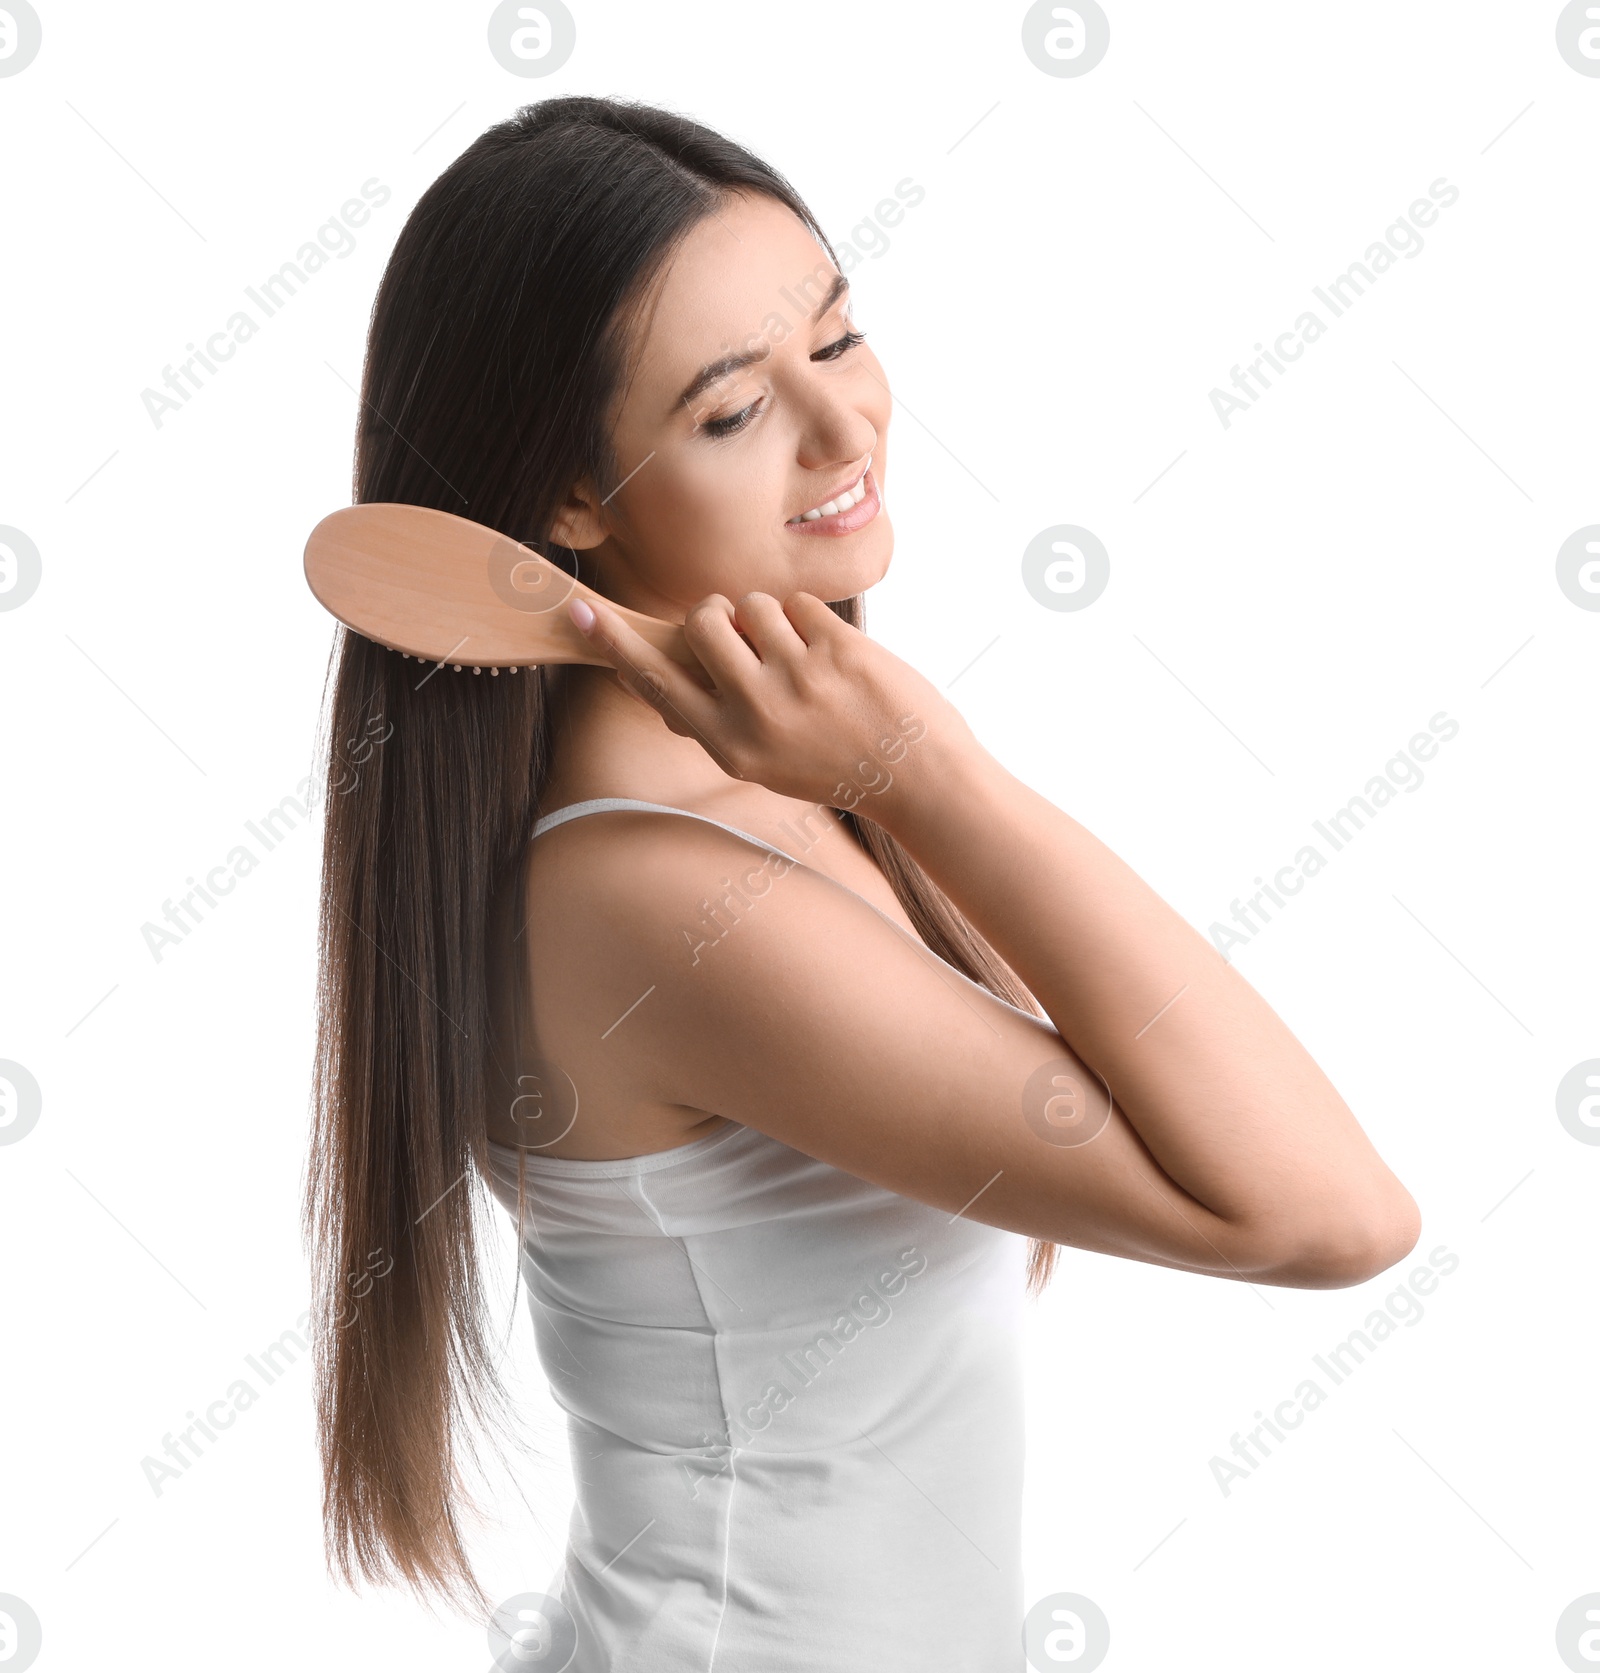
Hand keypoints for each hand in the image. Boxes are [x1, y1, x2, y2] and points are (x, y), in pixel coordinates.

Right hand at [569, 590, 974, 810]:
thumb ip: (719, 720)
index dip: (615, 646)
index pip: (658, 683)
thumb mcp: (765, 762)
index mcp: (729, 745)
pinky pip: (798, 603)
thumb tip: (669, 685)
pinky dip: (811, 621)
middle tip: (745, 636)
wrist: (917, 777)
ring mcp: (797, 678)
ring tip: (800, 655)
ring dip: (770, 617)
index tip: (579, 613)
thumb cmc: (836, 764)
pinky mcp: (837, 650)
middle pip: (703, 621)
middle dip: (719, 615)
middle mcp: (755, 712)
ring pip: (752, 604)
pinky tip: (834, 658)